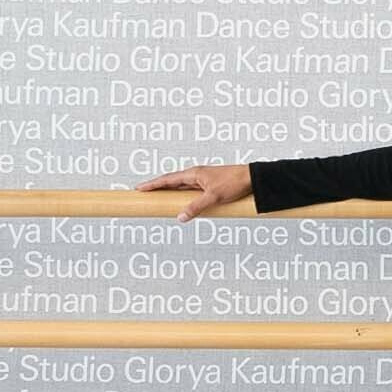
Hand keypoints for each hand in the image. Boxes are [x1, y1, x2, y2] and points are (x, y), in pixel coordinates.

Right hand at [137, 162, 251, 221]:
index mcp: (193, 174)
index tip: (139, 188)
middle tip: (143, 193)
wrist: (252, 178)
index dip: (152, 185)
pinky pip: (190, 191)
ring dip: (169, 191)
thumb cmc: (234, 183)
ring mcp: (202, 180)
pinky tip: (180, 202)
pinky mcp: (209, 186)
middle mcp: (195, 175)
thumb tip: (179, 218)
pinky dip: (181, 195)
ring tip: (157, 197)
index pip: (167, 179)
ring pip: (180, 186)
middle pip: (171, 182)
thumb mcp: (213, 198)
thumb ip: (195, 208)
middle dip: (157, 187)